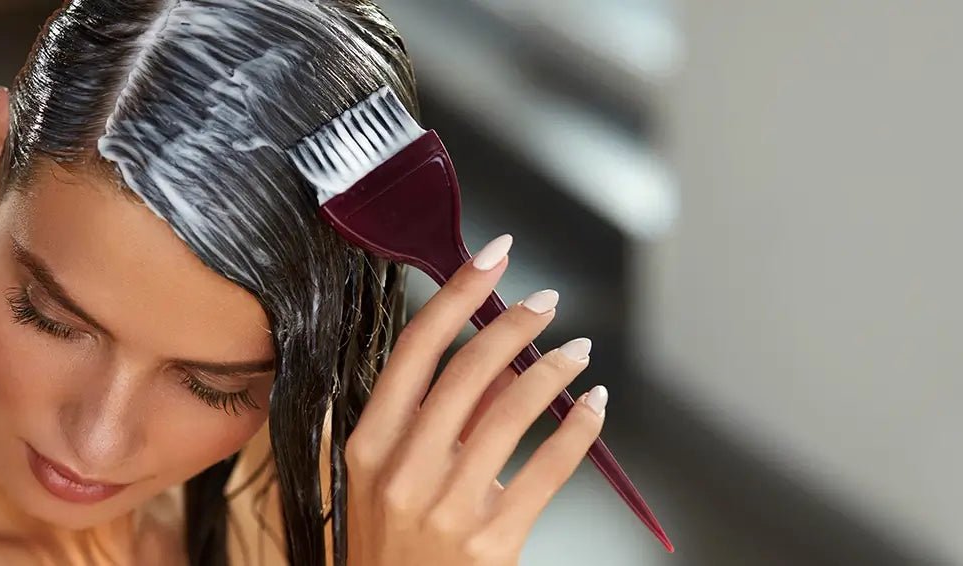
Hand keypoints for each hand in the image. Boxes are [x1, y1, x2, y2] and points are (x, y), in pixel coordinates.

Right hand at [346, 235, 608, 565]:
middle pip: (466, 371)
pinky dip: (580, 429)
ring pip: (512, 412)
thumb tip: (499, 362)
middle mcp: (402, 471)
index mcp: (367, 446)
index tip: (491, 259)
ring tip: (579, 351)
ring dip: (553, 371)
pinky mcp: (490, 541)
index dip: (455, 295)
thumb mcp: (390, 482)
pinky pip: (548, 468)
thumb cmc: (391, 550)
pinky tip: (595, 407)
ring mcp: (446, 507)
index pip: (414, 350)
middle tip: (547, 302)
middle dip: (514, 324)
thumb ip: (441, 422)